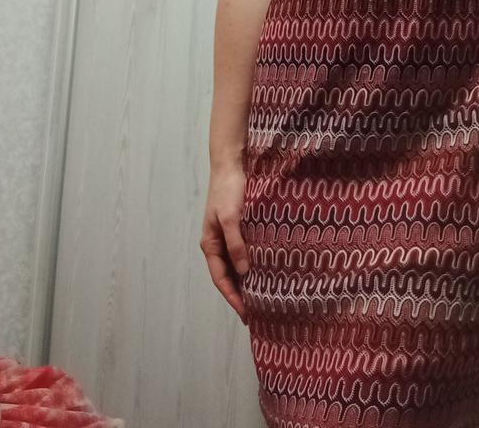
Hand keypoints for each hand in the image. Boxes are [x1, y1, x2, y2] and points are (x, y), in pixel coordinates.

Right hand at [199, 163, 249, 323]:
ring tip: (264, 297)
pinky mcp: (241, 228)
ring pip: (238, 265)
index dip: (233, 297)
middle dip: (241, 294)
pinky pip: (246, 252)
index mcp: (211, 245)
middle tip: (258, 312)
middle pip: (229, 275)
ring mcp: (229, 236)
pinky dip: (254, 263)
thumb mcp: (231, 218)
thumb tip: (245, 271)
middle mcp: (218, 243)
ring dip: (248, 281)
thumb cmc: (228, 191)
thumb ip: (236, 244)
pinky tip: (267, 270)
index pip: (221, 279)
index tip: (246, 313)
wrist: (232, 165)